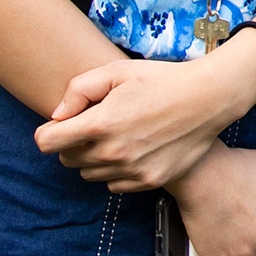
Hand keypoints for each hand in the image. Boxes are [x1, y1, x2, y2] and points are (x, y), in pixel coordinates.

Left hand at [33, 50, 255, 191]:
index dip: (49, 131)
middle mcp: (113, 152)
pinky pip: (113, 184)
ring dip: (94, 158)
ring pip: (89, 174)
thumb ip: (79, 90)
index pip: (46, 142)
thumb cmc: (162, 79)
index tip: (63, 124)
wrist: (210, 98)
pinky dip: (116, 171)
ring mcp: (132, 170)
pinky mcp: (149, 181)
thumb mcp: (117, 71)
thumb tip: (57, 115)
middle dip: (72, 143)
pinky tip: (133, 150)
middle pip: (66, 160)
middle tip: (94, 126)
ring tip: (117, 136)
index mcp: (100, 123)